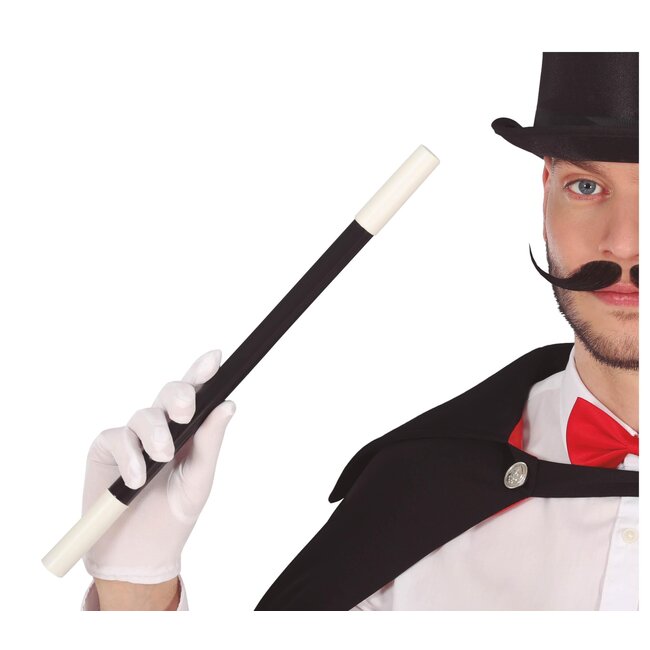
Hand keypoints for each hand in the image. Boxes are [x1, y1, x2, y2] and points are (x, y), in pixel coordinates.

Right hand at [82, 349, 235, 583]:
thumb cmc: (173, 514)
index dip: (203, 372)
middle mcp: (161, 427)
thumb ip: (210, 442)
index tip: (216, 357)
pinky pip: (117, 437)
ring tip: (161, 460)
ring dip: (154, 435)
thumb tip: (229, 406)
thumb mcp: (198, 479)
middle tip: (185, 413)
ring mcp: (133, 436)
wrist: (139, 552)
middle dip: (179, 397)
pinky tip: (136, 479)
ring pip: (144, 414)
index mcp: (188, 430)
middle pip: (169, 393)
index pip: (196, 395)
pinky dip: (129, 457)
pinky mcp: (107, 448)